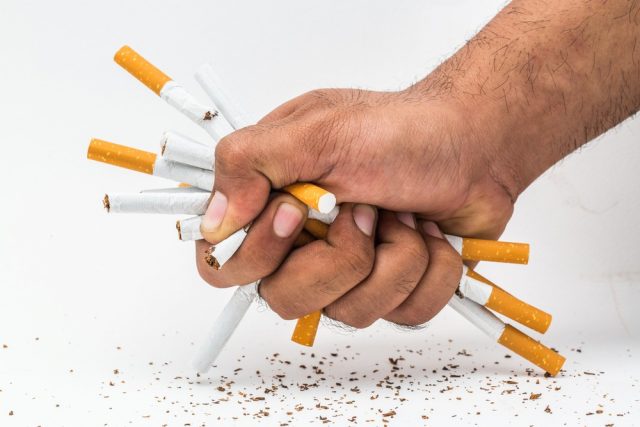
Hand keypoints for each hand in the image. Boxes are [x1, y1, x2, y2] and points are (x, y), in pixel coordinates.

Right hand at [195, 87, 513, 326]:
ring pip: (351, 312)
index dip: (258, 254)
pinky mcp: (392, 291)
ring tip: (403, 217)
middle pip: (286, 300)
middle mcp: (302, 248)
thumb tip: (212, 223)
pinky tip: (429, 237)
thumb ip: (250, 163)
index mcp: (269, 206)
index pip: (224, 264)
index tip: (296, 212)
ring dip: (394, 258)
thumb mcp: (317, 129)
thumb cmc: (397, 130)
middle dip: (340, 257)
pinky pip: (405, 314)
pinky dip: (429, 271)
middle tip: (365, 210)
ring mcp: (347, 274)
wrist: (469, 146)